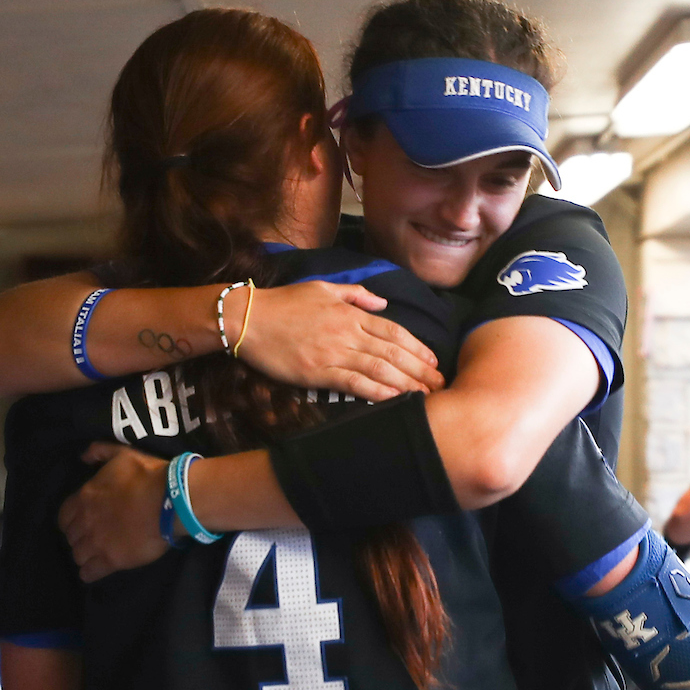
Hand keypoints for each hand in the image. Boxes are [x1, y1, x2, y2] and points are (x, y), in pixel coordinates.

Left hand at [58, 443, 169, 582]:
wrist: (170, 500)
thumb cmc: (148, 476)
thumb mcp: (122, 454)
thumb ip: (100, 452)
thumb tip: (83, 456)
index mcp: (85, 497)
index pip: (64, 517)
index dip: (72, 521)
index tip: (83, 522)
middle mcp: (85, 522)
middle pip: (71, 538)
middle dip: (80, 538)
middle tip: (94, 538)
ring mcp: (97, 543)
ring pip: (77, 555)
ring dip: (85, 555)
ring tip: (97, 555)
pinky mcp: (112, 560)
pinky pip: (89, 573)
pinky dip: (90, 573)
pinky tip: (97, 570)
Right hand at [237, 281, 443, 400]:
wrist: (248, 318)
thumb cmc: (283, 303)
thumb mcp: (323, 288)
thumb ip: (355, 295)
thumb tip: (382, 302)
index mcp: (350, 313)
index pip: (393, 331)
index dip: (417, 347)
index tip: (434, 361)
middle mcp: (347, 332)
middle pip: (394, 352)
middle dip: (420, 370)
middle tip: (441, 384)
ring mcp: (334, 353)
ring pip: (380, 369)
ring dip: (407, 384)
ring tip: (426, 397)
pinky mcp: (318, 372)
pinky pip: (355, 382)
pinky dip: (378, 392)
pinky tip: (396, 400)